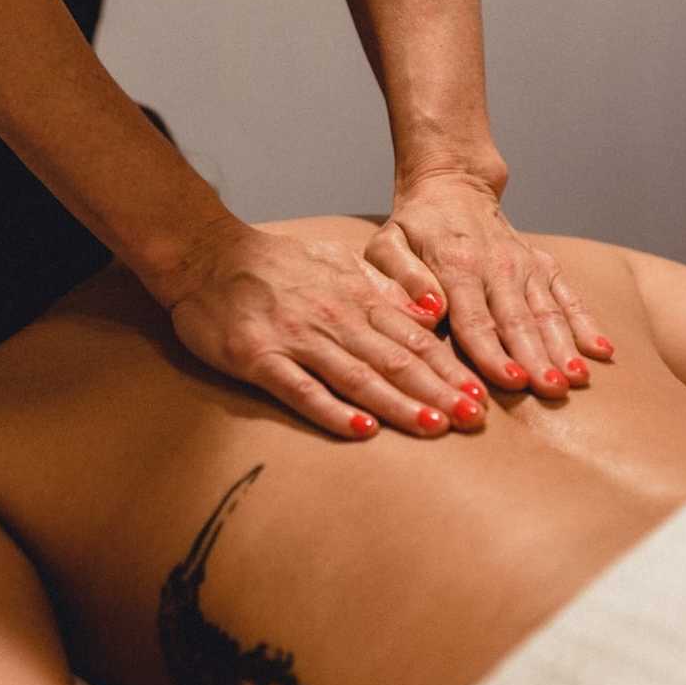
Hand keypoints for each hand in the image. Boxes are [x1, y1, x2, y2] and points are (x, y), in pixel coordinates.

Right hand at [154, 220, 491, 438]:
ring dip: (398, 403)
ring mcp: (297, 340)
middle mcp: (334, 320)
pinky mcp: (260, 359)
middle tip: (473, 419)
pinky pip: (302, 389)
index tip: (480, 395)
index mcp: (356, 299)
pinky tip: (362, 430)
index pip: (413, 339)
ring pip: (358, 376)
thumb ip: (383, 290)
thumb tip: (431, 312)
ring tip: (434, 426)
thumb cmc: (274, 266)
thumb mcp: (337, 265)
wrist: (206, 254)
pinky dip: (333, 410)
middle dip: (438, 391)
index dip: (448, 369)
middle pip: (395, 360)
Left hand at [370, 172, 613, 399]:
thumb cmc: (414, 227)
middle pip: (518, 320)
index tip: (509, 380)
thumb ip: (401, 278)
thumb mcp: (388, 244)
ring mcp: (526, 266)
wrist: (453, 186)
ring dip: (564, 346)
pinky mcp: (544, 267)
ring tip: (577, 378)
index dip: (492, 353)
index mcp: (456, 266)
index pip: (475, 319)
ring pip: (547, 312)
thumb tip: (430, 311)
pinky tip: (602, 351)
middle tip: (550, 390)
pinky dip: (586, 323)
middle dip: (536, 358)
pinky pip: (569, 297)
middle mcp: (497, 266)